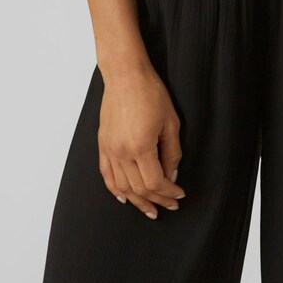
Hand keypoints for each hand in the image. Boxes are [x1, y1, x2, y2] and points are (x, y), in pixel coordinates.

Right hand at [98, 63, 185, 218]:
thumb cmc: (150, 93)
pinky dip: (115, 189)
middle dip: (157, 200)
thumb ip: (172, 153)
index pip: (155, 182)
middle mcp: (122, 152)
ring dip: (136, 201)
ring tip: (150, 208)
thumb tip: (171, 176)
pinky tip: (124, 197)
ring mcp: (110, 149)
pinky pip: (106, 174)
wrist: (125, 75)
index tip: (179, 195)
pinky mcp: (103, 144)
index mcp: (141, 146)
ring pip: (121, 187)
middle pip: (138, 189)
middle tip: (170, 205)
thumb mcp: (171, 122)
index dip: (168, 193)